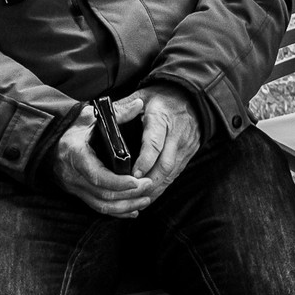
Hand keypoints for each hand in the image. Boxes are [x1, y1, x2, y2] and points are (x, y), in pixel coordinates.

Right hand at [52, 100, 155, 218]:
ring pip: (100, 205)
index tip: (137, 181)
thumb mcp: (89, 116)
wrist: (47, 142)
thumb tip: (139, 104)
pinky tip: (134, 211)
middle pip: (102, 194)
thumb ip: (115, 113)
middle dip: (128, 194)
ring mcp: (74, 187)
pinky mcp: (77, 193)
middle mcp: (73, 175)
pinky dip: (116, 212)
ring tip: (146, 199)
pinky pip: (97, 207)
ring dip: (125, 206)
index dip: (118, 182)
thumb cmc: (72, 128)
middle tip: (150, 186)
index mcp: (76, 155)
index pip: (97, 176)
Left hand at [124, 84, 203, 201]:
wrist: (193, 97)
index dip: (145, 160)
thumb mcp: (142, 95)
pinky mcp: (189, 153)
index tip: (134, 174)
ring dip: (155, 188)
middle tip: (131, 193)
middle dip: (149, 182)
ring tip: (137, 198)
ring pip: (171, 173)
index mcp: (162, 119)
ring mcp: (185, 146)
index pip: (154, 143)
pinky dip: (163, 186)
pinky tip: (150, 194)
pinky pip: (176, 174)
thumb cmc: (163, 97)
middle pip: (165, 164)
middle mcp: (176, 135)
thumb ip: (123, 107)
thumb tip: (100, 116)